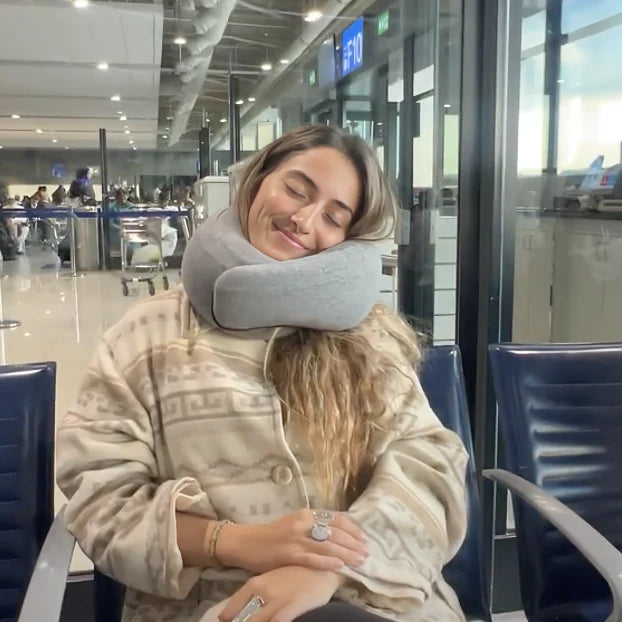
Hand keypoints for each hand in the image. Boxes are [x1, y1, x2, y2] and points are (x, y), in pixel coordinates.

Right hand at [218, 509, 367, 573]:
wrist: (246, 543)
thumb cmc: (272, 535)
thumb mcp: (295, 523)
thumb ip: (314, 525)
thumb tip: (338, 532)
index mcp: (306, 514)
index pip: (335, 518)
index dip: (352, 528)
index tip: (364, 538)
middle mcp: (303, 523)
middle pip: (335, 532)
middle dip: (353, 542)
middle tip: (366, 552)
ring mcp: (296, 539)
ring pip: (327, 545)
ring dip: (346, 553)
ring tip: (359, 561)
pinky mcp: (288, 554)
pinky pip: (312, 558)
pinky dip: (327, 561)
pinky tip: (339, 565)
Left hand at [218, 566, 341, 621]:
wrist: (326, 567)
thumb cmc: (300, 571)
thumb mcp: (275, 577)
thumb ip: (260, 590)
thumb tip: (248, 606)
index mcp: (256, 582)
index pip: (233, 607)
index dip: (227, 619)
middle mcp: (263, 591)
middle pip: (243, 618)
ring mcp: (277, 600)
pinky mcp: (292, 607)